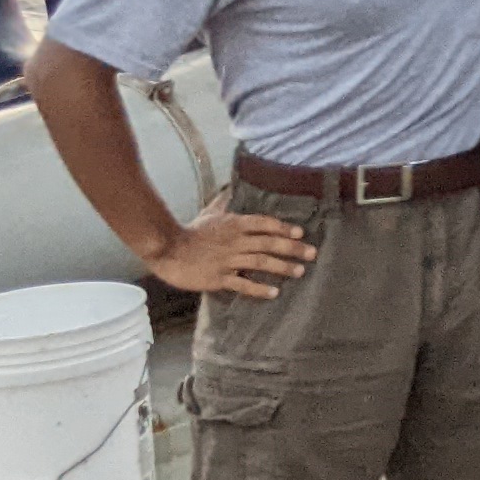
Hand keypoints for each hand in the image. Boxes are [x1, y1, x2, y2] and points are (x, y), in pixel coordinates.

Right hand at [149, 208, 313, 298]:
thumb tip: (229, 187)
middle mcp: (235, 241)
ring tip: (299, 271)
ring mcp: (227, 260)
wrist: (167, 250)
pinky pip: (243, 284)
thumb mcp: (209, 213)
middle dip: (293, 248)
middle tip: (311, 254)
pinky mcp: (219, 278)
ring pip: (261, 262)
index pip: (265, 223)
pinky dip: (260, 288)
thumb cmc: (190, 232)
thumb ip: (224, 202)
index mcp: (233, 224)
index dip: (284, 228)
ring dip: (282, 267)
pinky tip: (274, 292)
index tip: (300, 233)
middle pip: (269, 243)